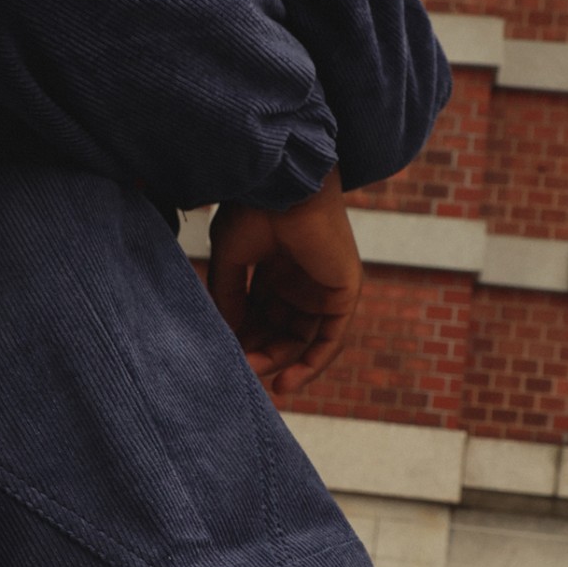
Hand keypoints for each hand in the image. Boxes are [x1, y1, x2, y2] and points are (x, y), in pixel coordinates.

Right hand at [207, 171, 362, 393]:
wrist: (283, 185)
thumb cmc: (254, 210)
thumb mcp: (231, 260)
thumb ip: (229, 297)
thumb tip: (226, 335)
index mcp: (276, 266)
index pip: (260, 314)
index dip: (242, 337)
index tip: (223, 354)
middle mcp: (302, 279)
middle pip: (281, 330)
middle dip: (259, 351)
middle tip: (237, 369)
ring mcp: (324, 286)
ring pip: (304, 339)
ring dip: (280, 362)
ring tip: (255, 376)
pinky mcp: (344, 292)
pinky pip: (331, 339)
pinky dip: (312, 364)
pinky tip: (285, 381)